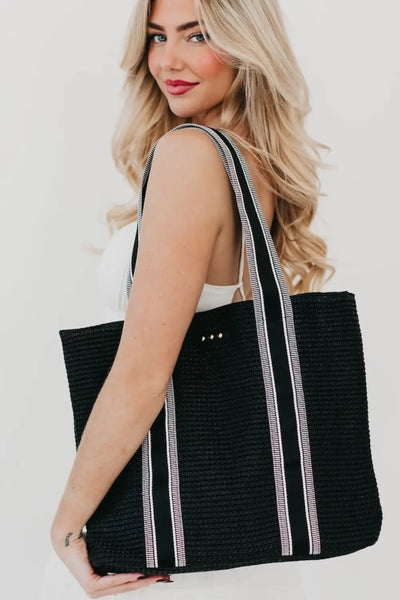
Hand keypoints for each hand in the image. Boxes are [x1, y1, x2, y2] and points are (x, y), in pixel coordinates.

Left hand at [50, 527, 170, 596]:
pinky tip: (138, 574)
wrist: (68, 534)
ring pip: (122, 587)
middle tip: (163, 577)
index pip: (126, 582)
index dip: (143, 579)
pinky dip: (126, 578)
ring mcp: (93, 589)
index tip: (159, 574)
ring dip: (139, 582)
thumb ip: (120, 550)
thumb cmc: (86, 535)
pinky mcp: (90, 585)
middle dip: (147, 582)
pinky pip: (111, 582)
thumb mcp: (108, 545)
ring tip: (154, 576)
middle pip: (127, 587)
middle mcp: (97, 588)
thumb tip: (139, 540)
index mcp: (102, 579)